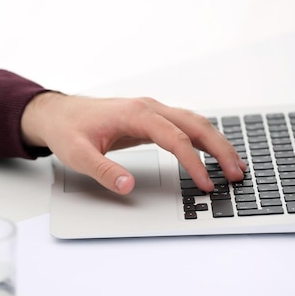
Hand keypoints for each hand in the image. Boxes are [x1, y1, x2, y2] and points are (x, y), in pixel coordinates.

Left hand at [21, 92, 245, 193]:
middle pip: (195, 125)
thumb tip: (128, 187)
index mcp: (135, 114)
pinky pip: (183, 126)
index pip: (174, 138)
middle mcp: (148, 108)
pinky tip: (211, 153)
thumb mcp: (79, 155)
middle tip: (237, 173)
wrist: (57, 114)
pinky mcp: (149, 119)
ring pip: (194, 123)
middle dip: (220, 149)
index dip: (194, 162)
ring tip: (233, 166)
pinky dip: (202, 139)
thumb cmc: (67, 131)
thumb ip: (104, 171)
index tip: (206, 183)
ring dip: (216, 143)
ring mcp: (150, 112)